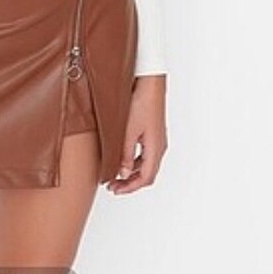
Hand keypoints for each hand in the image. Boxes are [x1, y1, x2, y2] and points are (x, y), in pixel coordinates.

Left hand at [106, 74, 167, 194]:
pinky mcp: (153, 133)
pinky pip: (145, 154)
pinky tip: (123, 159)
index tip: (116, 190)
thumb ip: (125, 154)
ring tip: (115, 174)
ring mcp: (157, 140)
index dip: (130, 187)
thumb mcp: (128, 131)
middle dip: (130, 182)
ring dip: (132, 173)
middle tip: (113, 186)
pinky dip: (135, 162)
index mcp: (155, 149)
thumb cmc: (141, 103)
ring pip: (146, 165)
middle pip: (147, 174)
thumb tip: (123, 174)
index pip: (145, 178)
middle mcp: (159, 147)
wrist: (150, 83)